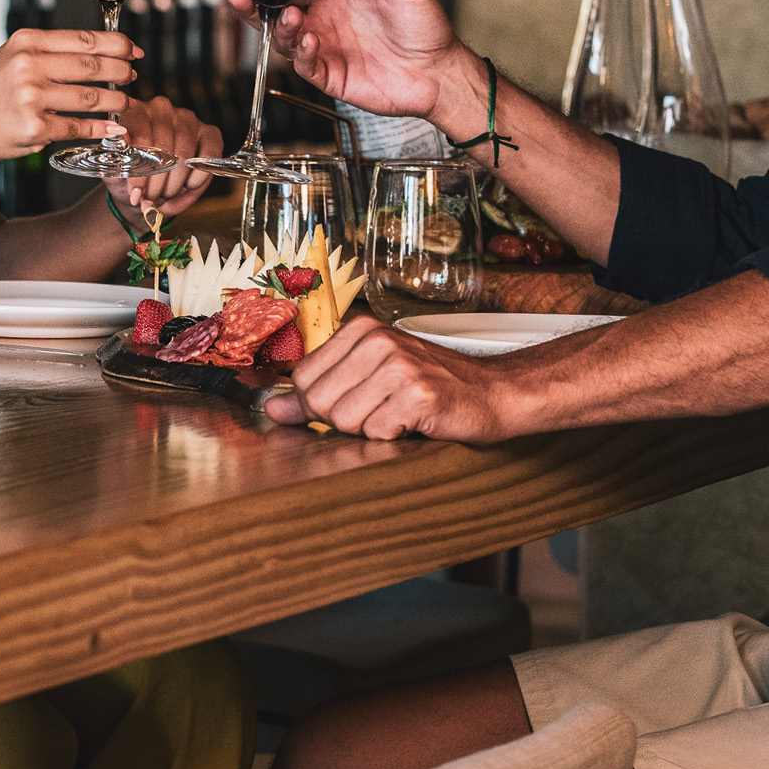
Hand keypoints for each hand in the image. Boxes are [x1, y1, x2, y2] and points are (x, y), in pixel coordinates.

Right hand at [0, 26, 143, 169]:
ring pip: (90, 97)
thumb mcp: (14, 58)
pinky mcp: (34, 126)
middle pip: (92, 65)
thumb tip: (101, 52)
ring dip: (116, 102)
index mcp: (27, 41)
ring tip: (124, 103)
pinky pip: (78, 126)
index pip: (84, 39)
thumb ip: (52, 53)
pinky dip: (100, 128)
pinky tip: (111, 128)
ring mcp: (31, 96)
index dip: (117, 44)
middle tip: (132, 77)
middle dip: (121, 72)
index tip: (134, 51)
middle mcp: (29, 65)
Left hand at [103, 97, 220, 222]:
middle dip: (156, 183)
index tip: (136, 193)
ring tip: (164, 196)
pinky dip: (197, 178)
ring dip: (174, 185)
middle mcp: (162, 109)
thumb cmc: (131, 173)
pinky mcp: (209, 132)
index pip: (140, 135)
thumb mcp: (118, 170)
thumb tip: (123, 140)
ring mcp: (187, 119)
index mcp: (136, 111)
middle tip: (151, 199)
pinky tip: (186, 186)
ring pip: (184, 156)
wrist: (147, 183)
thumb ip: (117, 158)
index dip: (139, 170)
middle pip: (163, 148)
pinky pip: (208, 157)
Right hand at [223, 0, 466, 126]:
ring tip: (290, 15)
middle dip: (251, 4)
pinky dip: (302, 54)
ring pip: (284, 40)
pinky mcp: (331, 76)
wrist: (440, 70)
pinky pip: (306, 66)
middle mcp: (322, 22)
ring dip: (280, 27)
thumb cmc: (425, 27)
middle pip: (274, 13)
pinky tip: (310, 40)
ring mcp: (325, 50)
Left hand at [264, 314, 521, 440]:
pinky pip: (377, 433)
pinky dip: (394, 438)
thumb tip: (273, 409)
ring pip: (345, 421)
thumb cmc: (433, 387)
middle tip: (383, 411)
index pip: (304, 379)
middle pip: (319, 402)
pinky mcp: (418, 394)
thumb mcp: (373, 378)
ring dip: (372, 430)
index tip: (356, 401)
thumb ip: (320, 391)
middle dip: (346, 420)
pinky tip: (416, 422)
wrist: (495, 393)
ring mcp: (398, 365)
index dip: (322, 404)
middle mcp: (378, 341)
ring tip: (399, 415)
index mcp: (361, 330)